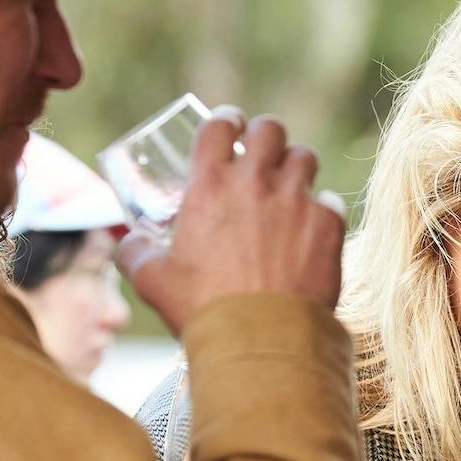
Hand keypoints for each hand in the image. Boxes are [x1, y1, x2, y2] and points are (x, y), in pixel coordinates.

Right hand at [121, 106, 346, 333]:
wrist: (260, 340)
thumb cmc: (204, 309)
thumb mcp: (152, 281)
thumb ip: (135, 252)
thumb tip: (129, 241)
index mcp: (210, 185)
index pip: (219, 125)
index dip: (225, 120)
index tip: (229, 128)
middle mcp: (256, 182)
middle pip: (270, 129)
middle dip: (266, 136)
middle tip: (263, 154)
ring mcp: (296, 201)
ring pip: (305, 157)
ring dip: (296, 167)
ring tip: (290, 187)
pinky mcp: (328, 225)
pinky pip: (331, 202)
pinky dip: (322, 211)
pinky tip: (313, 229)